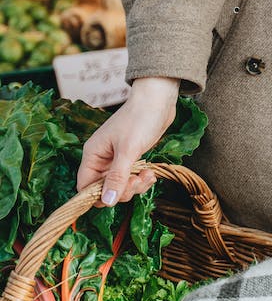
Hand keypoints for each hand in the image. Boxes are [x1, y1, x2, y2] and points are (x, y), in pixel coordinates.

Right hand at [77, 77, 179, 206]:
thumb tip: (107, 201)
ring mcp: (117, 159)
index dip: (97, 196)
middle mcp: (102, 158)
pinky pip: (132, 178)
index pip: (85, 186)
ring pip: (120, 186)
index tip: (115, 197)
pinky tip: (151, 173)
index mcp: (93, 154)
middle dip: (122, 190)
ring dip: (135, 185)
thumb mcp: (128, 150)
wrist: (158, 100)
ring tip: (148, 175)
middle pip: (105, 189)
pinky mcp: (131, 158)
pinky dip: (142, 179)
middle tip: (138, 181)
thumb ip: (117, 177)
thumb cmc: (140, 118)